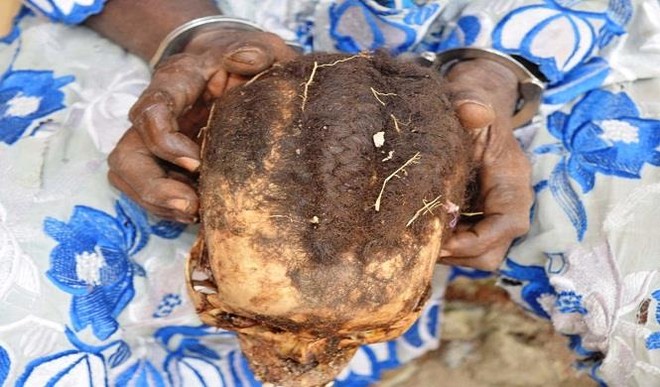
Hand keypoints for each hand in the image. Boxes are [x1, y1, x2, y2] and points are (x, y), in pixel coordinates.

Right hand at [108, 28, 297, 221]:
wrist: (233, 65)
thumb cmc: (245, 58)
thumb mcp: (260, 47)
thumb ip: (256, 51)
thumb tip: (246, 61)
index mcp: (176, 82)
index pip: (151, 111)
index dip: (165, 142)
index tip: (198, 163)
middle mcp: (156, 114)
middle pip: (128, 156)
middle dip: (152, 188)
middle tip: (192, 208)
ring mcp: (156, 142)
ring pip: (131, 178)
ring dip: (159, 204)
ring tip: (198, 215)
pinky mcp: (165, 163)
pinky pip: (151, 192)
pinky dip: (170, 209)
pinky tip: (202, 214)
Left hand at [439, 59, 533, 270]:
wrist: (477, 100)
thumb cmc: (473, 101)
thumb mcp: (471, 97)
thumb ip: (471, 104)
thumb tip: (472, 110)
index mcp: (512, 179)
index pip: (507, 225)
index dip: (475, 240)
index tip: (440, 241)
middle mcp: (509, 201)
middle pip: (493, 250)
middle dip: (458, 254)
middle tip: (421, 246)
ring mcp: (493, 211)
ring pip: (480, 253)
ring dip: (450, 253)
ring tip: (418, 240)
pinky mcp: (478, 214)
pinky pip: (467, 243)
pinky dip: (446, 244)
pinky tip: (421, 231)